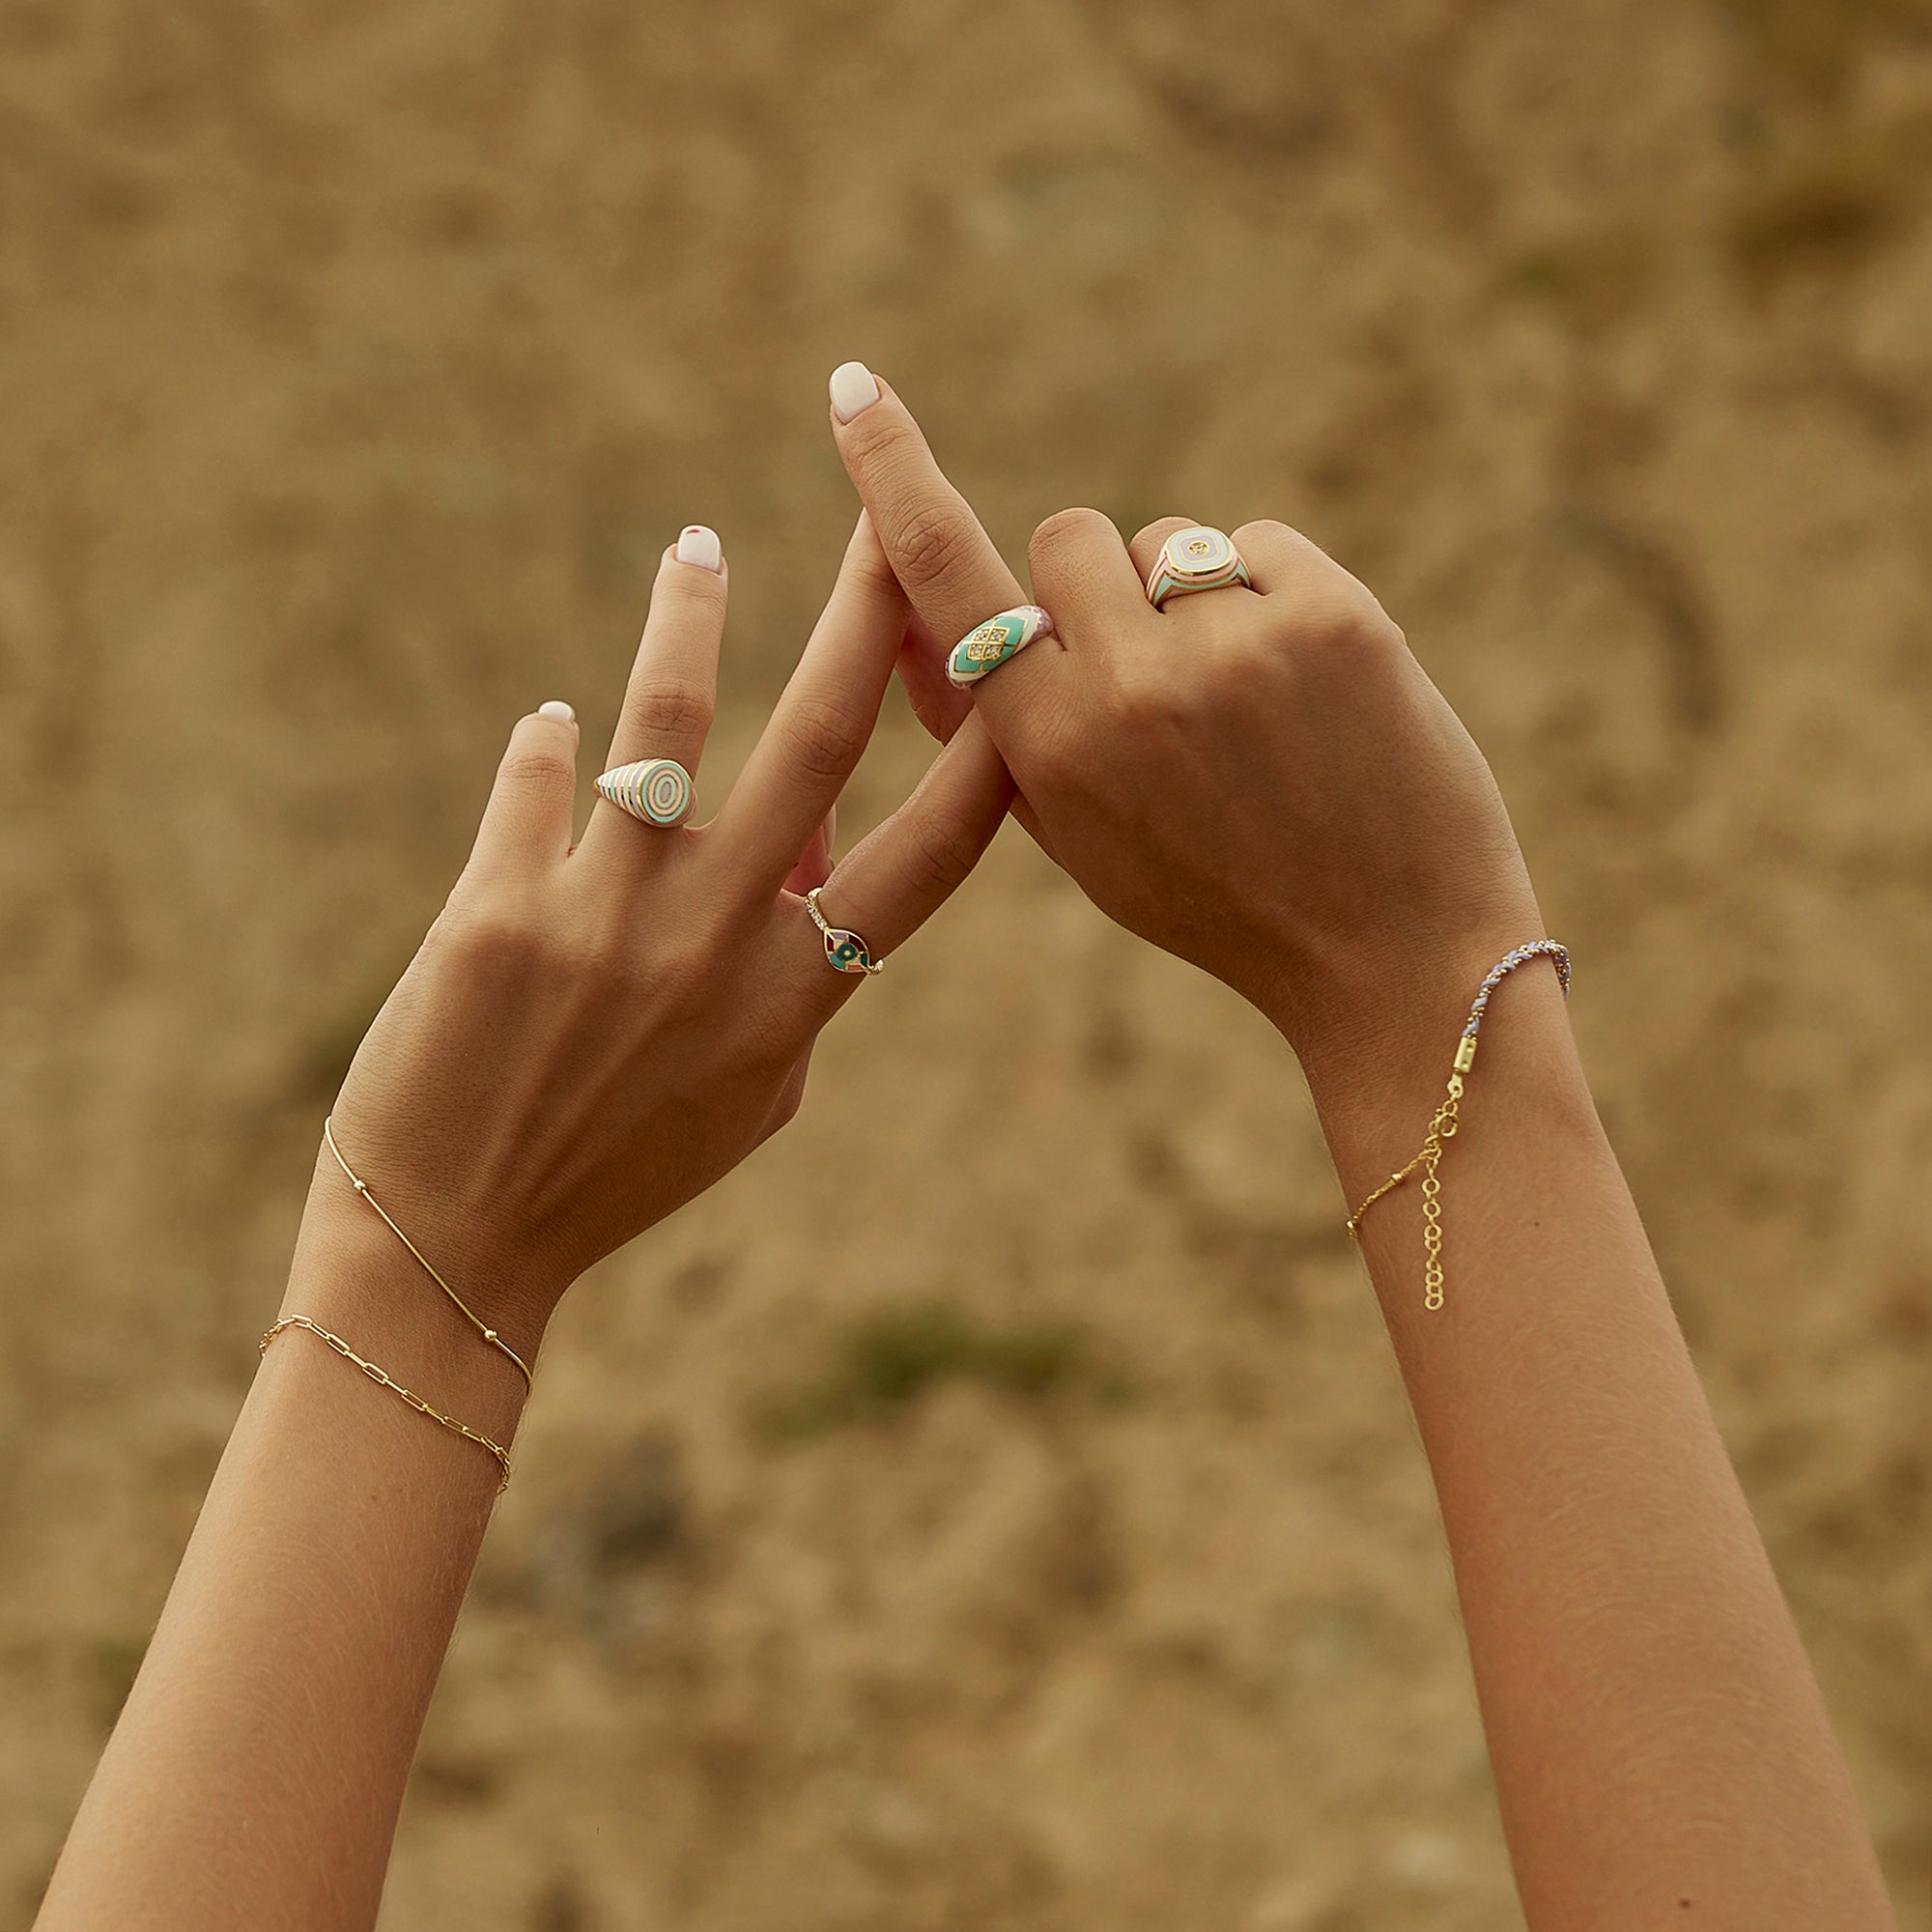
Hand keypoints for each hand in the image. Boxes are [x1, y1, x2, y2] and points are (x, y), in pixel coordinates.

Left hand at [319, 515, 1012, 1357]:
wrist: (459, 1243)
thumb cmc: (622, 1168)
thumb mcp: (752, 1092)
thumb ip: (807, 974)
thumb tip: (819, 833)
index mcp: (799, 997)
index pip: (931, 853)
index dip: (985, 747)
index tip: (1016, 654)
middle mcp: (719, 943)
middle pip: (819, 741)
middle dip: (866, 612)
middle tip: (882, 512)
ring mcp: (608, 922)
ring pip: (670, 722)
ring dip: (690, 618)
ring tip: (697, 549)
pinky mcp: (497, 912)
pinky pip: (539, 779)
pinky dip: (551, 740)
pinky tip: (556, 721)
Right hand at [825, 367, 1544, 1084]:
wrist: (1390, 953)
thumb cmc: (1220, 898)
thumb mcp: (1085, 839)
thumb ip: (1006, 728)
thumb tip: (928, 629)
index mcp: (1045, 749)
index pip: (946, 575)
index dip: (892, 474)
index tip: (855, 385)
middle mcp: (1127, 687)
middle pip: (1068, 537)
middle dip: (1096, 585)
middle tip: (1154, 666)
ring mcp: (1233, 646)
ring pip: (1168, 541)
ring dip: (1189, 597)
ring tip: (1248, 700)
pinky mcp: (1333, 614)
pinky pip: (1260, 543)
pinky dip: (1273, 596)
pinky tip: (1309, 687)